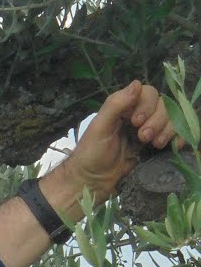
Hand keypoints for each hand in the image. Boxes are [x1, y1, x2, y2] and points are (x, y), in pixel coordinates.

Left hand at [53, 80, 184, 208]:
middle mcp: (137, 115)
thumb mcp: (99, 128)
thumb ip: (116, 105)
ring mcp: (148, 129)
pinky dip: (177, 138)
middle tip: (143, 137)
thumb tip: (137, 84)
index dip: (147, 105)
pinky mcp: (154, 144)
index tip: (136, 122)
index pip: (148, 93)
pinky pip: (175, 135)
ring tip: (154, 144)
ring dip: (167, 129)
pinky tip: (170, 146)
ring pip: (171, 118)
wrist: (92, 182)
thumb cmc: (90, 154)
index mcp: (123, 107)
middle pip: (163, 105)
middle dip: (157, 120)